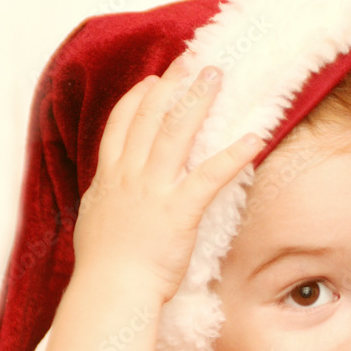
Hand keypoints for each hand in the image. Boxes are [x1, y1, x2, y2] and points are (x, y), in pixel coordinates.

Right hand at [73, 56, 264, 302]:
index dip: (139, 99)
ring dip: (198, 100)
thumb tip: (107, 202)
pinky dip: (234, 154)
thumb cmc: (104, 270)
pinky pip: (210, 176)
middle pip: (150, 117)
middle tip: (194, 59)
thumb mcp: (96, 226)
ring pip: (176, 133)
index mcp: (109, 180)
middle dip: (173, 85)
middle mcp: (129, 177)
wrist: (110, 291)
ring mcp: (154, 191)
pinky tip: (254, 137)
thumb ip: (105, 205)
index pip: (122, 126)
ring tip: (217, 75)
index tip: (154, 80)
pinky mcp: (179, 211)